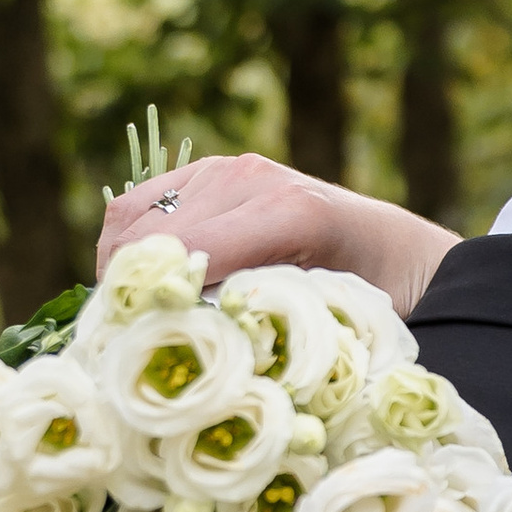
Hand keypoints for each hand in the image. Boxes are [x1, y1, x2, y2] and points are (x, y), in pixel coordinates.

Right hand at [96, 152, 457, 313]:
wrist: (390, 250)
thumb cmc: (365, 297)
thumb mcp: (324, 318)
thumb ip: (260, 318)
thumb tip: (182, 334)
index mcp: (289, 213)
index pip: (188, 253)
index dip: (153, 300)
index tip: (136, 342)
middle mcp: (252, 179)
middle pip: (151, 235)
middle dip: (131, 288)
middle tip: (123, 338)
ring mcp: (226, 168)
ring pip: (132, 217)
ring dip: (120, 266)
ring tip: (128, 311)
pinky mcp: (208, 169)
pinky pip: (137, 202)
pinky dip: (125, 242)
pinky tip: (138, 279)